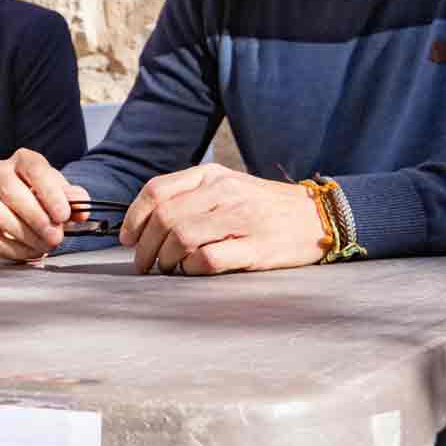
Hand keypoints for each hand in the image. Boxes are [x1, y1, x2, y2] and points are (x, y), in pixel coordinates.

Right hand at [0, 148, 90, 260]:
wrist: (26, 208)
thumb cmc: (45, 198)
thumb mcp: (63, 194)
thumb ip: (74, 199)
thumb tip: (81, 209)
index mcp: (23, 160)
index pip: (35, 170)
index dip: (50, 194)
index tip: (63, 215)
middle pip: (12, 193)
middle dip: (37, 219)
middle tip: (55, 236)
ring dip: (23, 234)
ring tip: (44, 245)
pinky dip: (11, 249)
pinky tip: (29, 251)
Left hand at [118, 163, 324, 274]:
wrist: (317, 217)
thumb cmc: (264, 207)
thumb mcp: (227, 186)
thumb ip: (190, 196)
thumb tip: (144, 222)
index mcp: (211, 175)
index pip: (156, 191)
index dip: (133, 218)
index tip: (127, 238)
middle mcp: (224, 192)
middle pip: (164, 218)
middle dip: (145, 247)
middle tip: (144, 264)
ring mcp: (241, 218)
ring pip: (181, 237)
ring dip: (166, 260)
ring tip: (168, 269)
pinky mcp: (255, 247)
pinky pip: (208, 259)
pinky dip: (192, 269)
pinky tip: (193, 271)